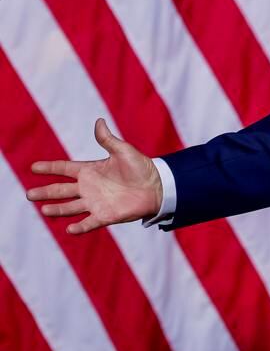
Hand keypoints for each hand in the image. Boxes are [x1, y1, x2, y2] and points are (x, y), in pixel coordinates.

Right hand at [26, 119, 162, 233]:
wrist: (157, 186)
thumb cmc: (141, 167)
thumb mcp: (123, 150)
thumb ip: (108, 139)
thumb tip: (98, 121)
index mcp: (90, 170)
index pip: (64, 169)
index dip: (49, 168)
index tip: (33, 167)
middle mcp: (88, 188)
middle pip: (61, 190)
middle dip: (45, 192)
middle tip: (29, 194)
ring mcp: (95, 202)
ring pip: (70, 207)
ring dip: (57, 209)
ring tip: (44, 209)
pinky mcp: (105, 215)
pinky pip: (89, 222)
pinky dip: (80, 227)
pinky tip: (69, 229)